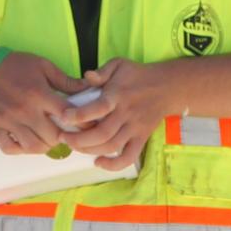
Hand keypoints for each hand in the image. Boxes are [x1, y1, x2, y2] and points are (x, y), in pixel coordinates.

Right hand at [0, 50, 79, 155]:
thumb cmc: (15, 65)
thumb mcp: (44, 66)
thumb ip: (66, 81)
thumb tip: (89, 89)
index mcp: (39, 94)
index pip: (67, 115)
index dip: (81, 122)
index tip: (86, 125)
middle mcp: (24, 110)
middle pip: (52, 137)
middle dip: (63, 137)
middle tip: (65, 132)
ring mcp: (8, 120)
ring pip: (33, 147)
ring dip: (44, 145)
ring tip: (46, 137)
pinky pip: (10, 148)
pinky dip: (21, 149)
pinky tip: (27, 140)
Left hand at [60, 57, 177, 171]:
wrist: (167, 87)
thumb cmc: (138, 75)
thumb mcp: (119, 65)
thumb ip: (102, 71)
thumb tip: (86, 76)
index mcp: (118, 95)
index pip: (98, 108)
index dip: (79, 115)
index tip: (64, 117)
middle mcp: (126, 114)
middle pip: (102, 133)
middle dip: (79, 140)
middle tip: (63, 137)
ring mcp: (135, 128)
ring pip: (112, 146)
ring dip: (90, 151)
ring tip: (74, 147)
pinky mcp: (142, 138)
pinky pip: (129, 157)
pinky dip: (113, 165)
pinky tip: (98, 162)